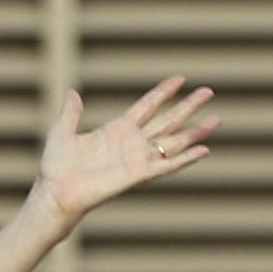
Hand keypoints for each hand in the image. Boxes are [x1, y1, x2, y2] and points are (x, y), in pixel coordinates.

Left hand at [31, 74, 218, 225]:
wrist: (56, 192)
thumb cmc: (56, 167)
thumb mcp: (62, 132)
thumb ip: (71, 113)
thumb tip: (71, 93)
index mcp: (117, 130)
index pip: (148, 106)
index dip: (164, 92)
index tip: (181, 79)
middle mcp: (132, 143)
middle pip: (167, 120)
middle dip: (188, 106)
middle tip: (208, 91)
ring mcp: (137, 159)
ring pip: (174, 142)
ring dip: (195, 132)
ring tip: (216, 120)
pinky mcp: (138, 174)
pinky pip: (167, 165)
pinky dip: (186, 158)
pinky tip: (204, 151)